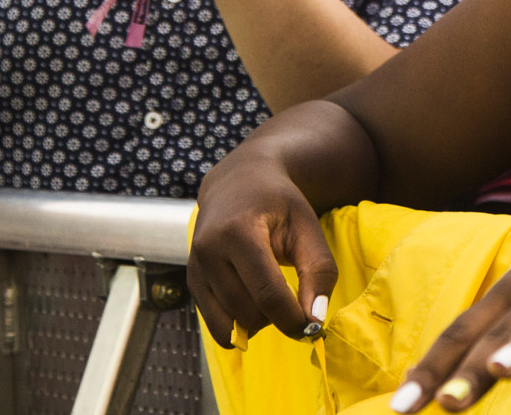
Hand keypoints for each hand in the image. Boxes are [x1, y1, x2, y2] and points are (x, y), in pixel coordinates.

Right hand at [188, 136, 337, 347]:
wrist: (238, 182)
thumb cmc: (278, 204)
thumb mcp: (307, 226)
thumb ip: (319, 271)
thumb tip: (315, 319)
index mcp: (239, 231)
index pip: (267, 293)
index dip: (293, 318)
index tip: (312, 327)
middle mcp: (208, 250)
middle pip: (248, 312)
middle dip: (277, 319)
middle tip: (295, 301)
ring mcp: (195, 267)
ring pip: (229, 324)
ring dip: (259, 324)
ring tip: (273, 297)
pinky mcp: (191, 281)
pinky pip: (215, 323)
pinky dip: (239, 325)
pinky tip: (254, 302)